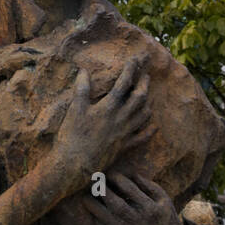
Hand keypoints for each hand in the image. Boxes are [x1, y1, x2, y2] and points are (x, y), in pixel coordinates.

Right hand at [50, 57, 151, 184]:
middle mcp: (120, 119)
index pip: (123, 83)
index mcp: (108, 107)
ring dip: (147, 103)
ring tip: (148, 95)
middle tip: (146, 74)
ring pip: (143, 115)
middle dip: (144, 84)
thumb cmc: (71, 136)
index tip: (135, 59)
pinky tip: (153, 126)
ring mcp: (124, 134)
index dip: (130, 69)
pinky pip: (142, 138)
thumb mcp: (74, 109)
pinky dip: (149, 131)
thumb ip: (81, 89)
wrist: (74, 166)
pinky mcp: (124, 147)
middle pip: (139, 97)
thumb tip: (84, 70)